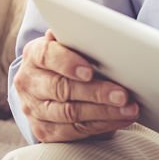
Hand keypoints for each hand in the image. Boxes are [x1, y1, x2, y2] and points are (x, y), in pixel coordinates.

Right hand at [14, 29, 139, 141]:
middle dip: (96, 92)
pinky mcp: (43, 131)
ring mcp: (33, 109)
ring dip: (104, 112)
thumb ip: (77, 38)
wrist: (47, 83)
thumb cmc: (67, 57)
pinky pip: (75, 131)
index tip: (90, 71)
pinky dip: (102, 125)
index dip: (68, 63)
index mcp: (34, 55)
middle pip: (63, 89)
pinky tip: (121, 119)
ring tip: (129, 108)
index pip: (48, 56)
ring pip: (71, 113)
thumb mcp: (69, 43)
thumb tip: (91, 28)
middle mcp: (29, 82)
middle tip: (123, 95)